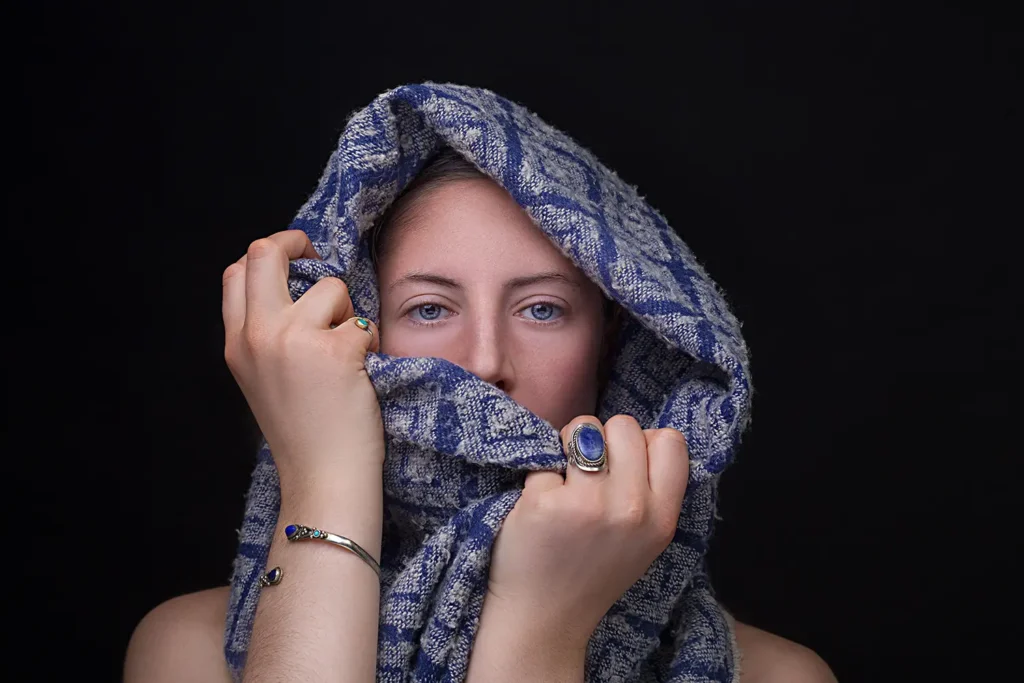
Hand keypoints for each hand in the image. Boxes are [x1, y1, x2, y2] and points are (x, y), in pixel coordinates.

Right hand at [221, 230, 383, 490]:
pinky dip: (370, 341)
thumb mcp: (264, 378)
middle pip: (266, 252)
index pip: (236, 271)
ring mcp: (294, 340)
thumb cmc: (305, 432)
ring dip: (347, 310)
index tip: (295, 258)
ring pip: (329, 286)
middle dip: (298, 242)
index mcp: (236, 344)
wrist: (323, 478)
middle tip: (320, 258)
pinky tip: (362, 373)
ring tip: (348, 351)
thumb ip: (268, 334)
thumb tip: (300, 285)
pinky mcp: (335, 350)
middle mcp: (257, 336)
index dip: (268, 253)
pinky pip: (362, 321)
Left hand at [484, 414, 689, 646]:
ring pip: (583, 428)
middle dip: (601, 438)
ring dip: (567, 445)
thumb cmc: (592, 572)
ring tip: (562, 481)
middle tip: (586, 473)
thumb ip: (651, 492)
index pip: (670, 441)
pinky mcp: (544, 503)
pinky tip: (538, 507)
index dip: (643, 443)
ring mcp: (587, 504)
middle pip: (625, 425)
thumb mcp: (645, 540)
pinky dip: (537, 475)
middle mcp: (631, 509)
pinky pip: (543, 457)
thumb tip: (640, 435)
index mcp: (661, 518)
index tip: (622, 466)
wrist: (544, 619)